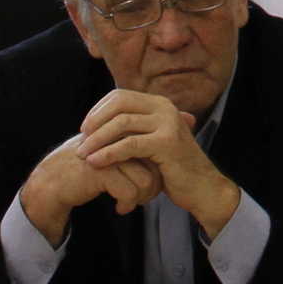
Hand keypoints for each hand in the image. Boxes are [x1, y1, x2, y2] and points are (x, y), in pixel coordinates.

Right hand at [17, 134, 164, 248]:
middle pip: (156, 166)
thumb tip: (170, 149)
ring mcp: (110, 152)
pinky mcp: (101, 169)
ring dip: (141, 199)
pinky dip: (127, 204)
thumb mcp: (114, 154)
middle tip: (143, 198)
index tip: (147, 188)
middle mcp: (119, 138)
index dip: (158, 174)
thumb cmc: (89, 169)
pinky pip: (129, 192)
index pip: (157, 152)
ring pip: (146, 181)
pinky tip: (119, 209)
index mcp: (125, 131)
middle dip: (154, 188)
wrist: (53, 182)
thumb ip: (138, 149)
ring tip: (131, 204)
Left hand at [77, 89, 243, 238]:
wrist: (201, 187)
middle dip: (95, 122)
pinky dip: (108, 153)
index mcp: (160, 104)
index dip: (98, 110)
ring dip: (97, 139)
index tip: (85, 129)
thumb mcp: (151, 141)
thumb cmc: (172, 168)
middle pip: (118, 105)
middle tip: (80, 141)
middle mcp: (165, 108)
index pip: (120, 95)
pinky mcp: (167, 142)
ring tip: (82, 154)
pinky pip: (129, 144)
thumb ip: (133, 129)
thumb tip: (98, 123)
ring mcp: (168, 123)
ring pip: (121, 123)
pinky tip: (95, 162)